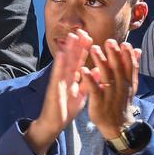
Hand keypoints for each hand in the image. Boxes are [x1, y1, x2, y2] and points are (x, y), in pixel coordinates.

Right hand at [25, 30, 92, 154]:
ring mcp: (59, 81)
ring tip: (72, 37)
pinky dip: (59, 64)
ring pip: (65, 63)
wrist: (54, 123)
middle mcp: (65, 77)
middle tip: (82, 31)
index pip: (80, 61)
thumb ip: (90, 82)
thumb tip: (100, 70)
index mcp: (73, 78)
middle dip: (77, 45)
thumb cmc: (66, 109)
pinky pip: (57, 75)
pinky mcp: (54, 88)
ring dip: (68, 50)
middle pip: (72, 58)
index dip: (85, 49)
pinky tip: (61, 54)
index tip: (90, 37)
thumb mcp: (82, 94)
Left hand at [81, 39, 139, 140]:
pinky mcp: (98, 102)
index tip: (124, 43)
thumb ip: (132, 68)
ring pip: (106, 76)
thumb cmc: (120, 102)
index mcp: (128, 82)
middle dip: (114, 54)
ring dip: (100, 61)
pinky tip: (84, 70)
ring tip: (93, 48)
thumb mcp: (129, 85)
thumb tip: (138, 50)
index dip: (128, 55)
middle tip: (108, 41)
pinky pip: (94, 89)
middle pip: (118, 68)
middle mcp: (121, 87)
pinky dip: (89, 79)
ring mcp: (110, 95)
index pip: (130, 66)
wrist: (117, 126)